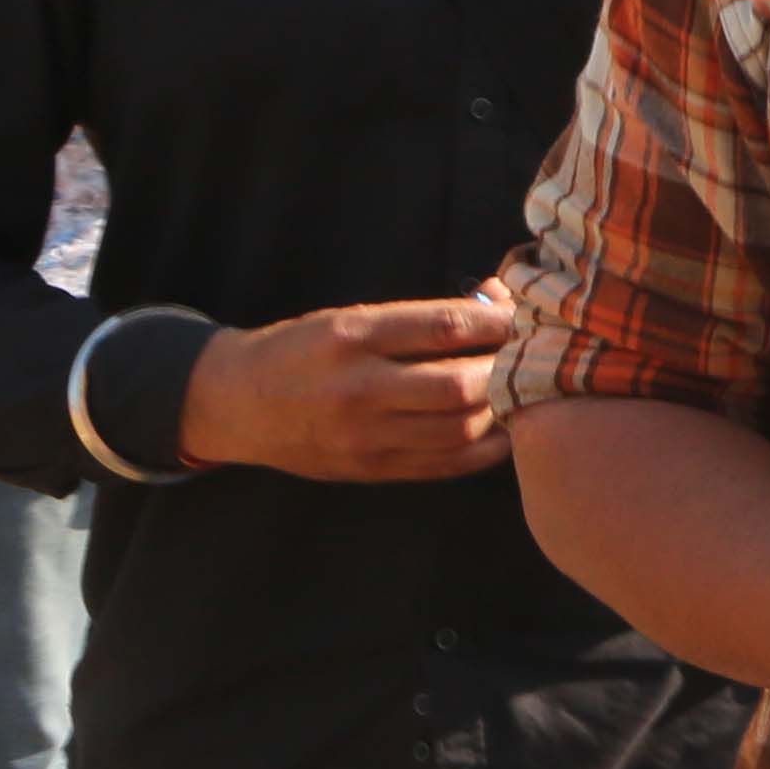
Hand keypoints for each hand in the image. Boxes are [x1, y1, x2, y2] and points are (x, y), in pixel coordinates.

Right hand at [178, 291, 517, 480]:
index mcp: (352, 336)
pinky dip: (484, 448)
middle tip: (531, 355)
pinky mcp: (369, 469)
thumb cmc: (304, 349)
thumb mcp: (350, 317)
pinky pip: (443, 464)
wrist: (238, 403)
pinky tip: (505, 429)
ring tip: (522, 388)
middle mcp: (357, 388)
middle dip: (505, 368)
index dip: (498, 319)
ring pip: (457, 429)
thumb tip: (497, 298)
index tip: (526, 313)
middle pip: (457, 385)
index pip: (444, 326)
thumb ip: (421, 317)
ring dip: (501, 408)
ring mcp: (363, 436)